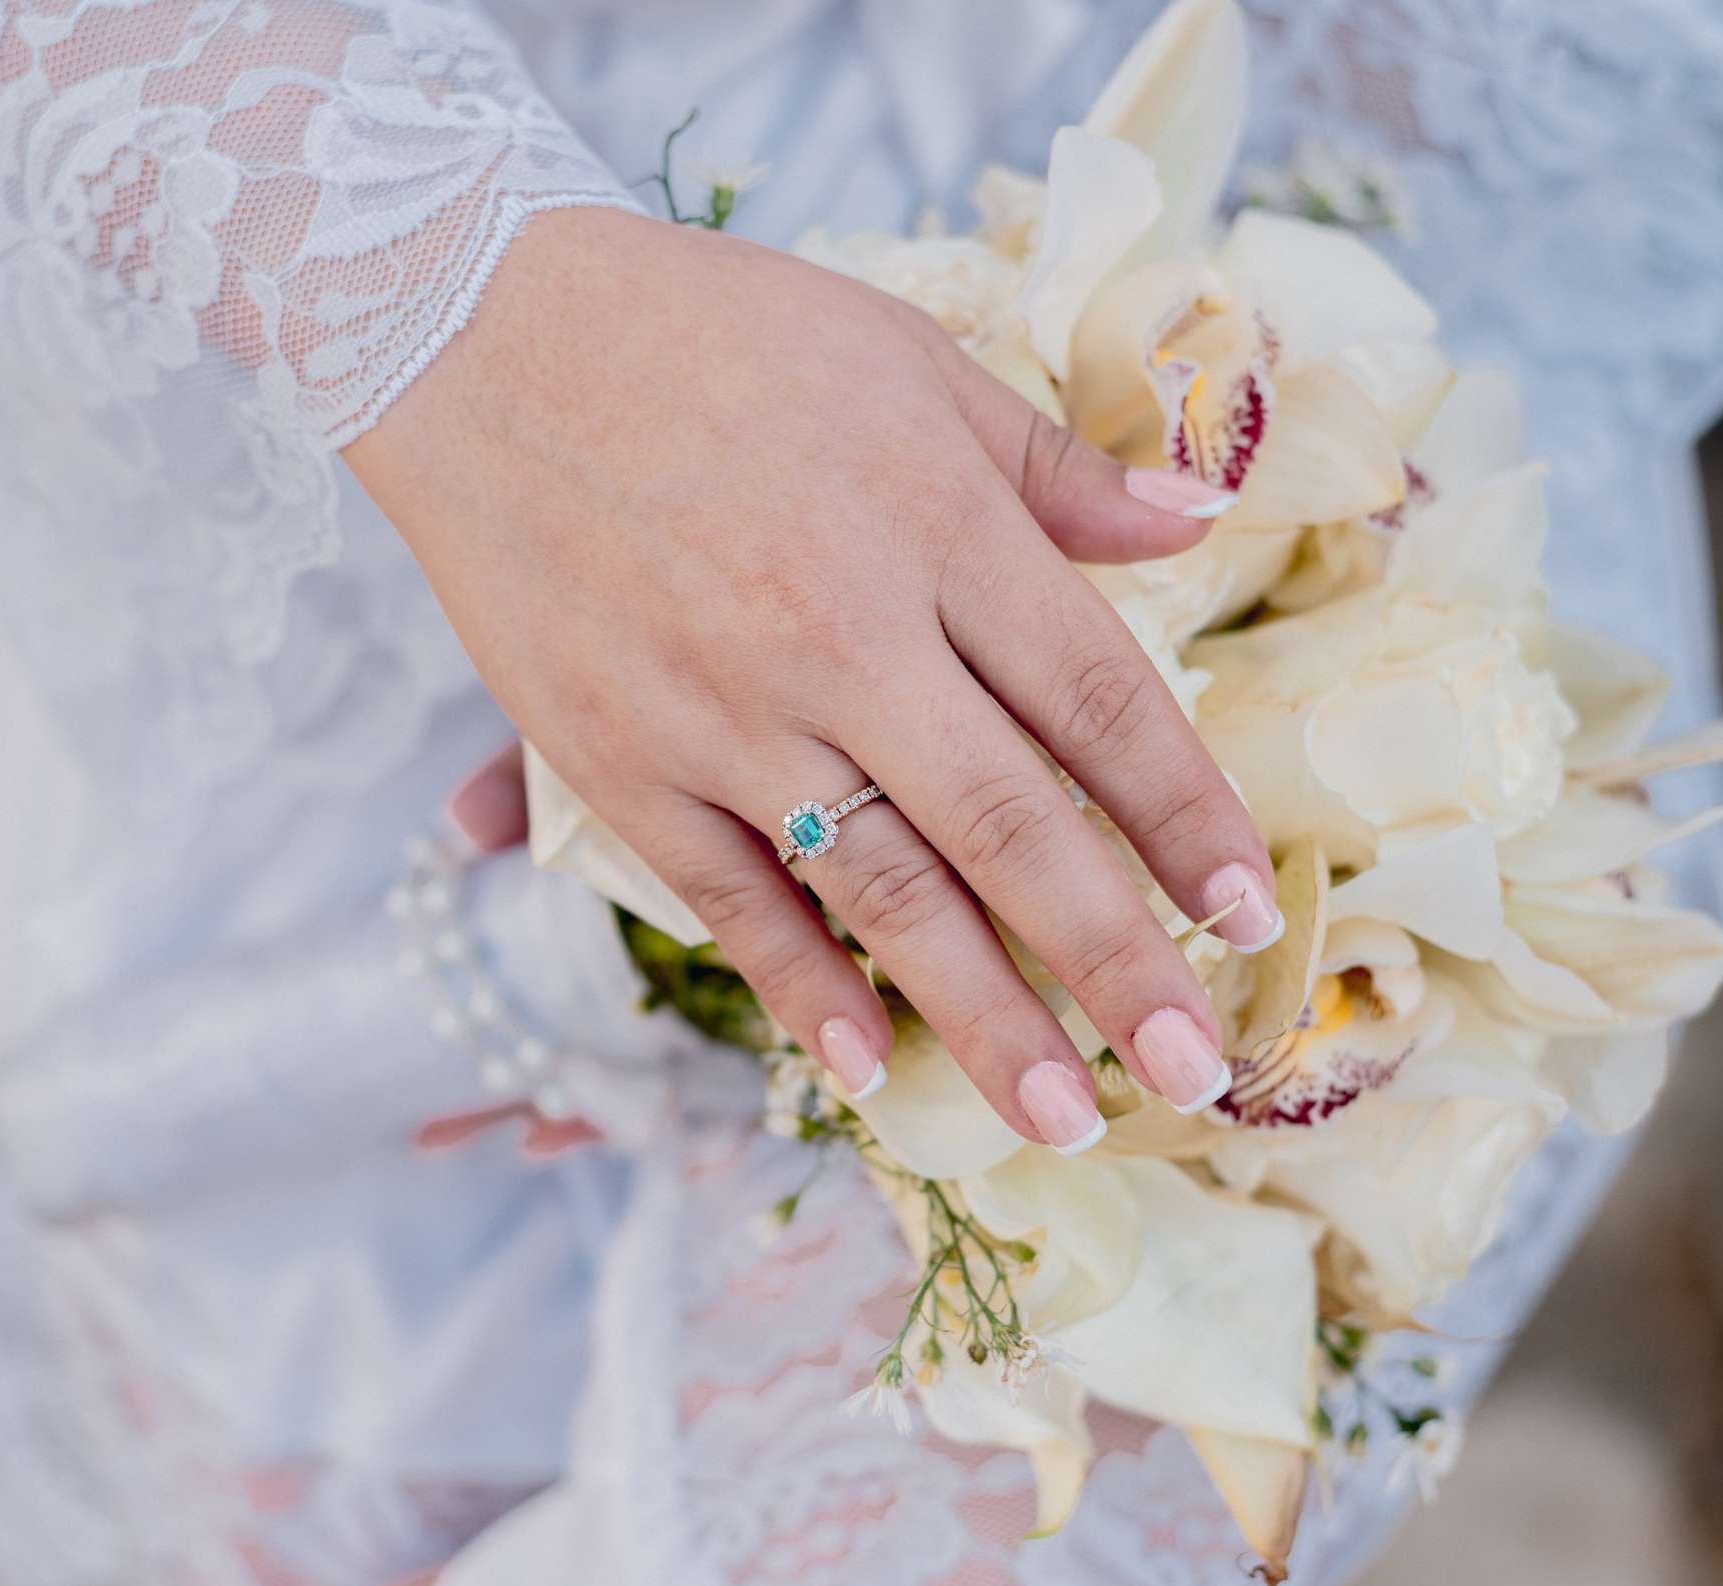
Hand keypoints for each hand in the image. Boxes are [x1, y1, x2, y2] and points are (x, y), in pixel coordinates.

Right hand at [345, 208, 1281, 1149]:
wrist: (472, 333)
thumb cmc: (708, 332)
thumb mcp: (908, 356)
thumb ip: (1054, 466)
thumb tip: (1201, 518)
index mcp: (936, 522)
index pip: (1099, 699)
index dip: (1187, 816)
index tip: (1250, 910)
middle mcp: (844, 632)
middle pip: (1014, 828)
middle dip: (1118, 962)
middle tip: (1196, 1070)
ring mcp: (725, 712)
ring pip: (886, 893)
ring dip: (986, 1018)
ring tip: (1066, 1116)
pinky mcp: (621, 761)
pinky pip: (733, 902)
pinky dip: (803, 990)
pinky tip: (869, 1067)